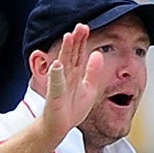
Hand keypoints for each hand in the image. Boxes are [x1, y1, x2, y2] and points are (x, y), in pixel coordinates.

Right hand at [40, 23, 114, 140]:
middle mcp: (66, 76)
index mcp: (75, 73)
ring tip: (68, 37)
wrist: (60, 126)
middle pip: (71, 54)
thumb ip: (93, 71)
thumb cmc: (72, 107)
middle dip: (75, 40)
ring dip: (66, 50)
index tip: (85, 27)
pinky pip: (56, 84)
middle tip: (80, 26)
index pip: (79, 53)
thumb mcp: (89, 88)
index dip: (82, 40)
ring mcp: (59, 84)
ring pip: (63, 64)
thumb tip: (98, 53)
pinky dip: (57, 74)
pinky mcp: (55, 96)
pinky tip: (58, 64)